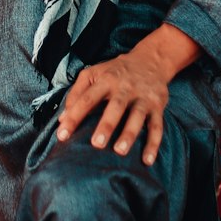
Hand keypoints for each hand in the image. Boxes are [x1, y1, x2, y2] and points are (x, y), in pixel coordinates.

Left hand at [56, 46, 168, 165]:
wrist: (150, 60)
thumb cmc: (115, 71)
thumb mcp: (93, 73)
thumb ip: (77, 93)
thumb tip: (62, 118)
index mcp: (106, 80)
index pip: (87, 98)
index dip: (74, 116)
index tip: (62, 135)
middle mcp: (125, 87)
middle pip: (116, 106)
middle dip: (106, 125)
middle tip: (96, 144)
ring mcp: (143, 97)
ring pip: (137, 116)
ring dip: (129, 134)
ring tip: (120, 151)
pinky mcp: (157, 106)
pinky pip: (158, 126)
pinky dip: (154, 144)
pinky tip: (147, 160)